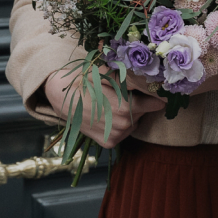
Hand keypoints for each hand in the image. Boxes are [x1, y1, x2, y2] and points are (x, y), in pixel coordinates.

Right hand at [43, 68, 164, 147]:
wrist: (62, 98)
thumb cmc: (86, 82)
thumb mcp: (109, 74)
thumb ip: (131, 77)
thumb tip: (151, 74)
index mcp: (127, 107)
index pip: (156, 103)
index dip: (156, 95)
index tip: (156, 90)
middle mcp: (124, 125)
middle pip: (145, 113)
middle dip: (140, 103)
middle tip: (126, 94)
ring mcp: (116, 135)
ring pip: (134, 123)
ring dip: (130, 115)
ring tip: (114, 104)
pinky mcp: (109, 143)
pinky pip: (123, 132)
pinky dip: (119, 125)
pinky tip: (107, 115)